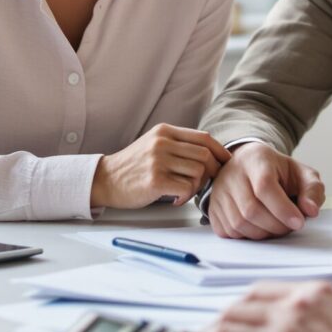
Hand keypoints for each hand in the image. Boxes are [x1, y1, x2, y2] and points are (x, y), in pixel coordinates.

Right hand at [90, 124, 230, 208]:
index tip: (226, 163)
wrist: (105, 179)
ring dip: (197, 186)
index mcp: (165, 131)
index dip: (220, 151)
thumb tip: (212, 153)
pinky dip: (186, 196)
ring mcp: (158, 160)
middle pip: (205, 155)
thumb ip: (179, 144)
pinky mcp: (155, 180)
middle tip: (203, 184)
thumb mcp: (155, 144)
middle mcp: (162, 142)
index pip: (204, 138)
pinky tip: (175, 199)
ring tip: (185, 191)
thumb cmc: (134, 166)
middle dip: (211, 172)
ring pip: (198, 172)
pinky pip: (186, 188)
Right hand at [205, 144, 324, 238]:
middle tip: (289, 226)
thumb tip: (310, 210)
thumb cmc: (278, 172)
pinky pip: (228, 231)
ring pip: (238, 223)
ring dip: (263, 233)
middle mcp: (232, 173)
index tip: (299, 222)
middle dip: (276, 225)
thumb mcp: (302, 174)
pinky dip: (247, 236)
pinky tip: (260, 227)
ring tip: (276, 227)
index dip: (283, 209)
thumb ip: (313, 189)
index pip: (265, 187)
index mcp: (256, 159)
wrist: (250, 166)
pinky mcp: (212, 207)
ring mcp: (218, 191)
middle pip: (251, 209)